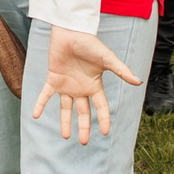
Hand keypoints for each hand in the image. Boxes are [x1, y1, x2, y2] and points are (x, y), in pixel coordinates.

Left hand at [29, 25, 140, 142]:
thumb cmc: (90, 43)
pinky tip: (35, 115)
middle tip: (84, 142)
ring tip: (66, 137)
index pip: (101, 106)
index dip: (103, 119)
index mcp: (94, 85)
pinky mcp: (53, 79)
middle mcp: (80, 88)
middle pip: (83, 112)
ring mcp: (66, 85)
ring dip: (65, 122)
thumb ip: (121, 71)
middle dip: (84, 127)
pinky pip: (45, 95)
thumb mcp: (107, 59)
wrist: (70, 31)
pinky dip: (40, 104)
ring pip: (65, 108)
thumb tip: (138, 82)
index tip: (105, 132)